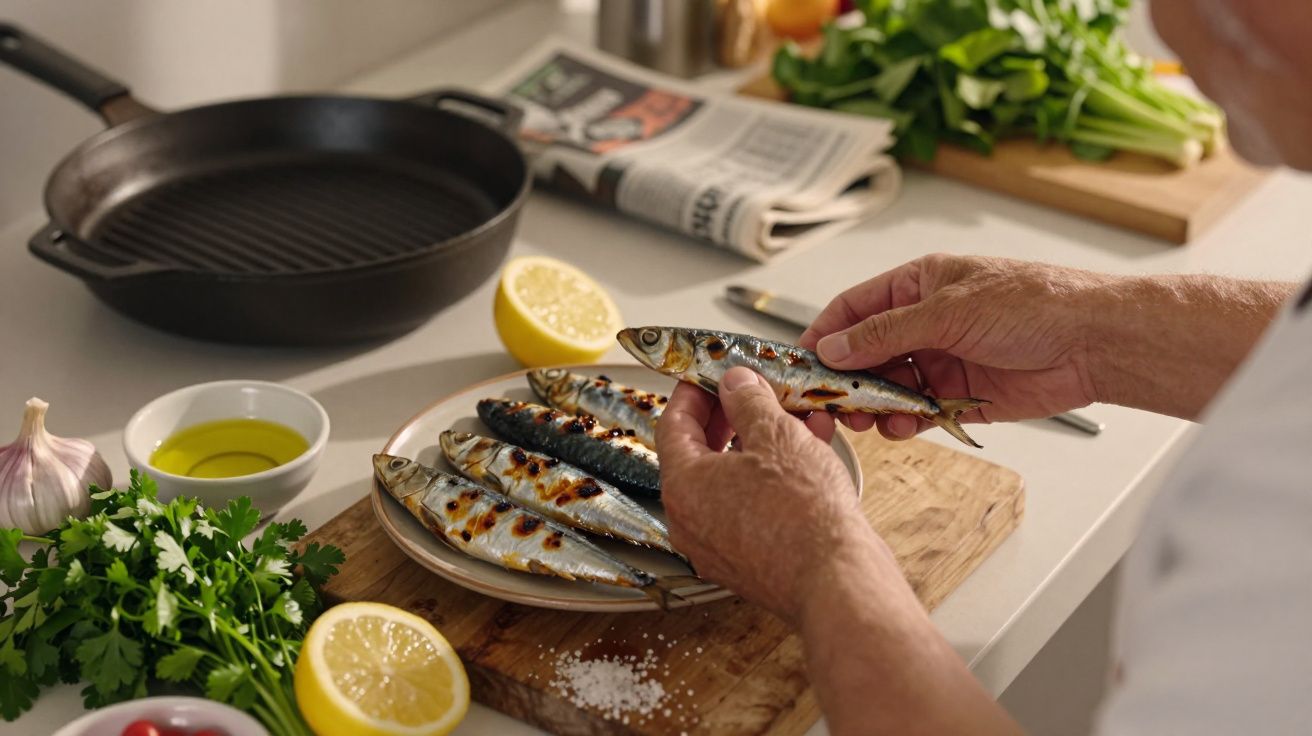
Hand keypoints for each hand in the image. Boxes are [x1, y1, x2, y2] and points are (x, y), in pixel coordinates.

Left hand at [657, 366, 880, 622]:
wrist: (838, 582)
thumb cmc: (804, 515)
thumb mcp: (777, 435)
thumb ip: (749, 401)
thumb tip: (735, 384)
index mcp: (683, 487)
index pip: (673, 426)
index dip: (694, 394)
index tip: (710, 377)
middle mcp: (690, 522)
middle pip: (698, 455)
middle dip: (728, 419)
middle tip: (749, 395)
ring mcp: (716, 547)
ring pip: (728, 483)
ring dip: (756, 446)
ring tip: (792, 421)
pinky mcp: (746, 563)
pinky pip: (747, 509)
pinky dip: (768, 480)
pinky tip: (805, 458)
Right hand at [799, 254, 1106, 439]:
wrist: (1092, 343)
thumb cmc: (1033, 304)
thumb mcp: (948, 311)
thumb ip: (885, 333)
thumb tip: (834, 347)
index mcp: (918, 286)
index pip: (853, 310)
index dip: (823, 336)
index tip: (800, 365)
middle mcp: (925, 323)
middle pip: (864, 354)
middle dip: (844, 381)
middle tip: (827, 405)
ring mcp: (941, 360)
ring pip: (887, 388)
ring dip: (872, 406)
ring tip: (866, 421)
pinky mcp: (959, 397)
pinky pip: (917, 413)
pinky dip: (903, 423)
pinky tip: (901, 427)